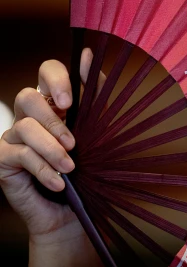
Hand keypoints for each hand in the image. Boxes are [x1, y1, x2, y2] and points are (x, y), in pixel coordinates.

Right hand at [0, 48, 98, 242]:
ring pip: (24, 128)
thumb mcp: (98, 132)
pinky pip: (18, 155)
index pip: (47, 71)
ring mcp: (13, 136)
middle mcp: (30, 114)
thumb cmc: (88, 170)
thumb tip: (90, 53)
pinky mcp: (3, 160)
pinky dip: (42, 169)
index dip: (56, 78)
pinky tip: (59, 183)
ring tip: (71, 168)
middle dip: (53, 120)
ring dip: (52, 149)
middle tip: (74, 142)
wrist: (73, 213)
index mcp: (55, 101)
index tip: (69, 101)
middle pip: (28, 96)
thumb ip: (95, 96)